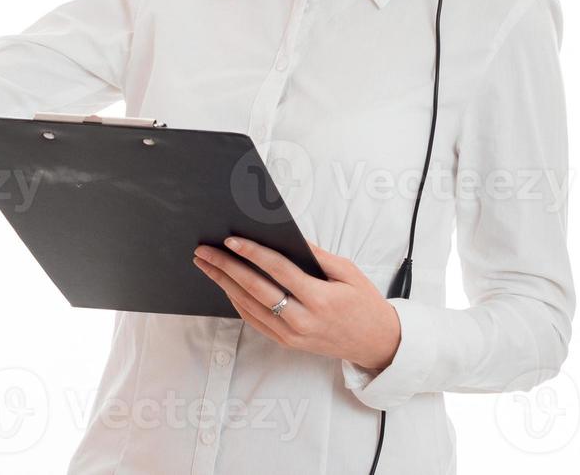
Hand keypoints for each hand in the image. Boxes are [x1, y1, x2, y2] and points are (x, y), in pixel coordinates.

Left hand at [193, 237, 401, 371]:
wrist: (375, 343)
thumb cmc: (364, 303)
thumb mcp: (349, 272)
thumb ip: (318, 255)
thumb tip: (289, 237)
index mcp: (320, 298)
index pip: (278, 270)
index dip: (252, 253)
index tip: (231, 240)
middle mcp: (302, 320)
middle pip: (255, 289)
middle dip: (226, 267)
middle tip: (204, 252)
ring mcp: (292, 334)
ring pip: (249, 307)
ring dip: (224, 284)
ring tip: (207, 266)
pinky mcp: (287, 343)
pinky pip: (255, 320)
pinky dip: (237, 302)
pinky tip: (226, 286)